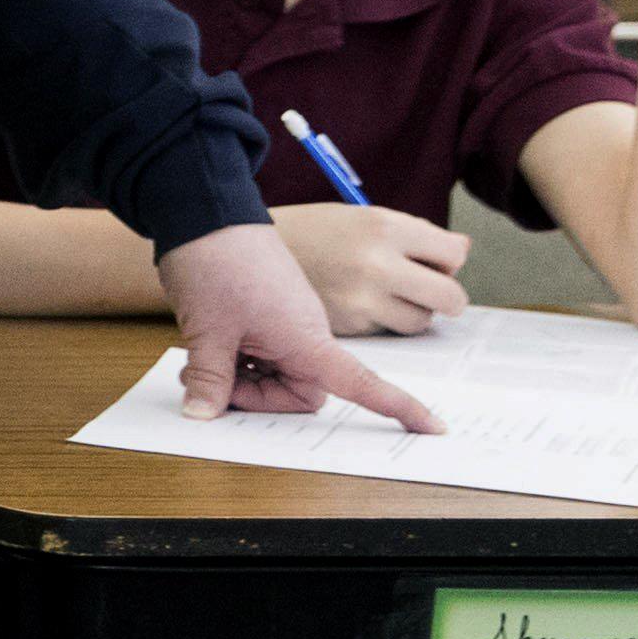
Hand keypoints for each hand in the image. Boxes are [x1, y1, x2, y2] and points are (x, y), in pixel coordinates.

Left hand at [155, 221, 439, 427]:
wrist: (204, 211)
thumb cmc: (216, 265)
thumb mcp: (208, 332)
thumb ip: (210, 380)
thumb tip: (202, 414)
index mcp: (308, 339)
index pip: (363, 383)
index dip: (399, 407)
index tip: (435, 428)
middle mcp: (309, 331)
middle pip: (304, 389)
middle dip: (259, 394)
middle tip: (209, 378)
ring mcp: (293, 319)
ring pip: (282, 372)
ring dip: (245, 376)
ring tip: (204, 355)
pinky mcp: (275, 309)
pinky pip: (269, 350)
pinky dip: (241, 356)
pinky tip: (211, 340)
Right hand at [282, 197, 473, 333]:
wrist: (244, 246)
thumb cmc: (312, 231)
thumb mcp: (363, 217)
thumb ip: (414, 234)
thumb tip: (462, 249)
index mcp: (383, 227)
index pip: (453, 255)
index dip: (447, 260)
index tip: (436, 263)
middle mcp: (375, 264)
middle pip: (449, 297)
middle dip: (446, 297)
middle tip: (433, 292)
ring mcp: (359, 300)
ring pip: (419, 321)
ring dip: (412, 312)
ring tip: (385, 295)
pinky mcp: (345, 326)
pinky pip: (385, 331)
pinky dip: (379, 322)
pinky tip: (355, 303)